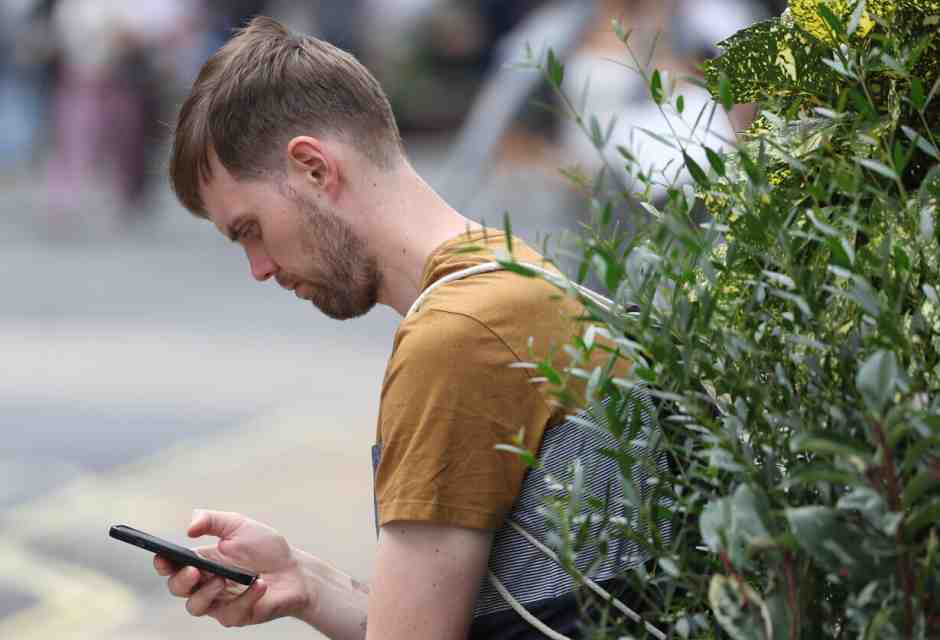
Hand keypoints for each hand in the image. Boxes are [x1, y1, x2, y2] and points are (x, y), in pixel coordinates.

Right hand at [154, 510, 309, 627]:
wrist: (295, 570)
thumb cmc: (265, 548)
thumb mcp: (238, 525)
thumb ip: (212, 520)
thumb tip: (189, 528)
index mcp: (201, 561)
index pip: (172, 565)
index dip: (162, 563)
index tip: (162, 556)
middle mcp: (205, 583)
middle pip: (177, 588)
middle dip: (181, 580)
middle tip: (195, 570)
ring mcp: (219, 602)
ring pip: (196, 607)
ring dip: (206, 593)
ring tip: (223, 578)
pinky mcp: (237, 615)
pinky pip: (231, 613)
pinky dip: (246, 597)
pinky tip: (259, 584)